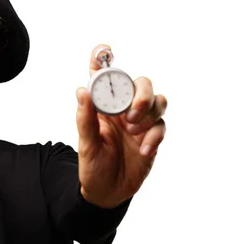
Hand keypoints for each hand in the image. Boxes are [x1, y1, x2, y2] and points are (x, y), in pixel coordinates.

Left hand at [76, 45, 166, 207]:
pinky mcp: (152, 138)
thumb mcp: (85, 145)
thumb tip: (81, 91)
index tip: (104, 49)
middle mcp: (124, 110)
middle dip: (141, 93)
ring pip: (158, 101)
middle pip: (142, 84)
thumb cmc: (93, 167)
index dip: (104, 61)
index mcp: (104, 108)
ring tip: (134, 132)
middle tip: (132, 113)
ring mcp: (141, 123)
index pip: (105, 79)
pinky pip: (161, 127)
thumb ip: (85, 118)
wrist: (107, 194)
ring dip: (149, 113)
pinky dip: (154, 137)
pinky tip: (142, 151)